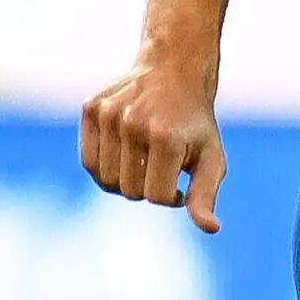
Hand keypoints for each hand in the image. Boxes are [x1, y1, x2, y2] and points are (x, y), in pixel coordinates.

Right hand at [78, 58, 226, 231]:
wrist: (174, 70)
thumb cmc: (195, 124)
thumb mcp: (211, 157)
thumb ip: (205, 194)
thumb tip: (210, 229)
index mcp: (166, 138)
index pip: (157, 197)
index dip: (171, 196)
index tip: (180, 177)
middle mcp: (134, 124)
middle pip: (129, 191)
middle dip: (147, 187)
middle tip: (161, 164)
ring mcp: (109, 114)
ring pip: (106, 180)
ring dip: (125, 179)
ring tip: (143, 159)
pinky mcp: (91, 108)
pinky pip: (88, 161)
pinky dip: (105, 166)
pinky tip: (124, 152)